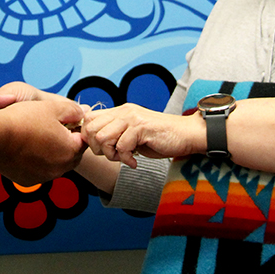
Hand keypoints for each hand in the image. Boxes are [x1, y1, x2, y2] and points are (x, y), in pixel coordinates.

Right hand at [0, 99, 86, 184]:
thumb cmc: (23, 120)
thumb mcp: (53, 107)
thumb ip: (73, 110)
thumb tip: (81, 113)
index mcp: (70, 151)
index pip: (82, 140)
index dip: (75, 128)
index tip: (65, 121)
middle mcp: (59, 168)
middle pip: (70, 154)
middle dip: (65, 142)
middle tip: (52, 128)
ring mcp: (43, 176)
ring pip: (55, 163)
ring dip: (51, 152)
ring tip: (37, 136)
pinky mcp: (28, 180)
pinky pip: (39, 170)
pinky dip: (37, 161)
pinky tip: (26, 148)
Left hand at [80, 103, 204, 168]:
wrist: (185, 135)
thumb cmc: (158, 138)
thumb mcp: (131, 135)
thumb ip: (115, 134)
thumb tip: (93, 143)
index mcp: (119, 111)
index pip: (88, 119)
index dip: (89, 137)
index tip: (102, 150)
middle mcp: (123, 111)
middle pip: (91, 129)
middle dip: (98, 149)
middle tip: (114, 156)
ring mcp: (132, 118)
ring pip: (103, 138)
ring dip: (111, 154)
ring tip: (125, 158)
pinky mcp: (142, 127)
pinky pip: (122, 147)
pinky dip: (126, 160)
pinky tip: (135, 162)